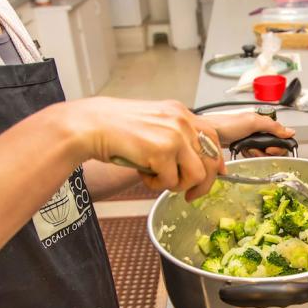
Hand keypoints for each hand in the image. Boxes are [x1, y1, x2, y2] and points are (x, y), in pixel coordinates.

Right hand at [54, 97, 222, 200]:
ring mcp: (173, 136)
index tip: (217, 175)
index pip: (213, 137)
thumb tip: (195, 163)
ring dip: (177, 185)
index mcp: (180, 113)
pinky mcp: (161, 152)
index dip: (217, 160)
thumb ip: (175, 138)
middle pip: (211, 160)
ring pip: (196, 175)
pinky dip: (156, 185)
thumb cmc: (115, 128)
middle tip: (189, 195)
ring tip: (158, 179)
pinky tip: (142, 174)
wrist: (89, 126)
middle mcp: (181, 121)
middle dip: (203, 184)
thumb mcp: (153, 124)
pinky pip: (171, 181)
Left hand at [202, 112, 295, 156]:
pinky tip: (243, 152)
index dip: (278, 146)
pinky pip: (252, 155)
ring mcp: (250, 139)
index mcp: (263, 123)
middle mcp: (258, 131)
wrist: (208, 133)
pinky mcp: (242, 147)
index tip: (271, 149)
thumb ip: (273, 127)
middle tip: (257, 150)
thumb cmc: (227, 124)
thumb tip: (290, 132)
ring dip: (256, 153)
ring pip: (262, 152)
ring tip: (247, 150)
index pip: (280, 137)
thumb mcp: (253, 122)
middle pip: (272, 146)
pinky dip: (249, 155)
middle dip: (266, 150)